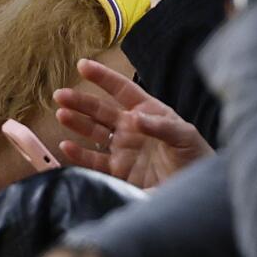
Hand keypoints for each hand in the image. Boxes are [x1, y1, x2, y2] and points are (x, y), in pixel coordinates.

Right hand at [53, 58, 209, 188]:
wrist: (196, 191)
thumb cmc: (195, 157)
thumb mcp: (184, 136)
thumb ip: (161, 126)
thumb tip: (135, 118)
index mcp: (148, 112)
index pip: (122, 90)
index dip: (103, 78)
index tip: (83, 65)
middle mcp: (131, 128)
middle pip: (101, 111)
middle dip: (81, 102)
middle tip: (60, 95)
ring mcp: (123, 149)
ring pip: (94, 132)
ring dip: (77, 123)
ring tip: (61, 114)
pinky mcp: (119, 172)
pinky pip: (94, 161)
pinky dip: (79, 155)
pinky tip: (66, 146)